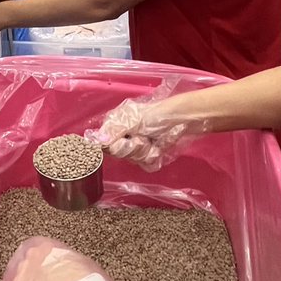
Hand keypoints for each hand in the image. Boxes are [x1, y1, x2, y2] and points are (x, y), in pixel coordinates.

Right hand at [87, 95, 207, 171]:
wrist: (182, 120)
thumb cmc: (157, 114)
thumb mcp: (134, 119)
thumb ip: (115, 130)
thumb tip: (98, 141)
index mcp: (115, 125)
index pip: (104, 144)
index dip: (116, 146)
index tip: (126, 140)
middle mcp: (123, 136)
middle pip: (119, 154)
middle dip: (133, 148)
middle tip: (142, 138)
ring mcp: (136, 147)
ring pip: (133, 160)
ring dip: (145, 152)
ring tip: (153, 141)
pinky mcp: (149, 156)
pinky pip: (145, 165)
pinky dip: (154, 158)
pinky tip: (158, 148)